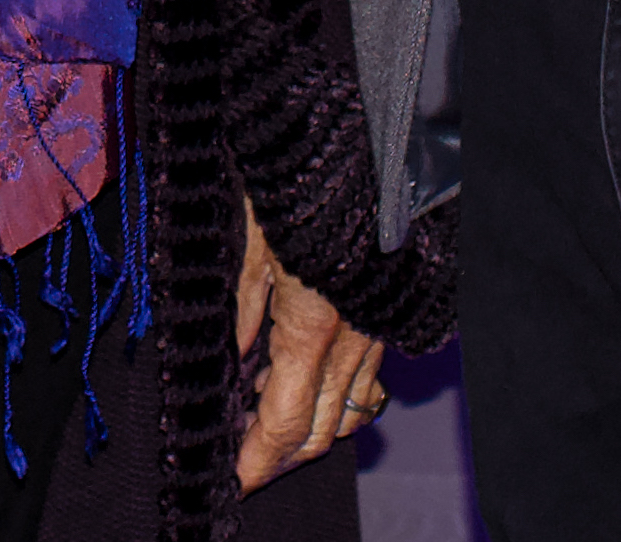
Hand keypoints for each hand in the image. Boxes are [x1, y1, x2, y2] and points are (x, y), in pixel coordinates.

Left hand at [234, 202, 386, 491]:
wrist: (362, 144)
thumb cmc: (298, 179)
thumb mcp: (252, 239)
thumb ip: (242, 306)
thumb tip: (232, 357)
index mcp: (311, 326)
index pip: (284, 422)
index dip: (258, 459)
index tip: (235, 477)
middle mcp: (352, 339)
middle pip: (321, 431)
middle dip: (281, 456)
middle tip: (245, 457)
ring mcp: (376, 329)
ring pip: (350, 410)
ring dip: (311, 427)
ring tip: (267, 415)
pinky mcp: (388, 313)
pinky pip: (369, 377)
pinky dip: (339, 394)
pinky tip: (306, 377)